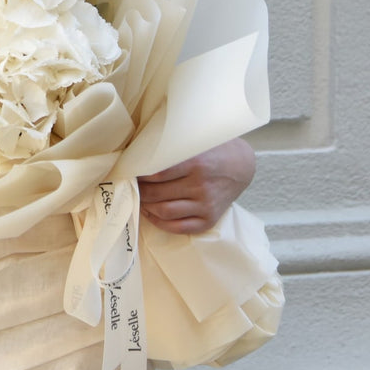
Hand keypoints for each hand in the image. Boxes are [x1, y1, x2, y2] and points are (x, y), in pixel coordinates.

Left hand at [138, 137, 255, 234]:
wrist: (241, 166)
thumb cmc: (212, 150)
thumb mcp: (194, 142)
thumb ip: (171, 146)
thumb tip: (138, 149)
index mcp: (195, 163)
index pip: (157, 173)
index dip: (138, 174)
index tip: (128, 171)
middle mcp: (200, 186)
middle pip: (157, 194)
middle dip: (138, 190)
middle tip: (129, 184)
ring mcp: (205, 205)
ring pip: (165, 211)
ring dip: (146, 206)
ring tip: (138, 198)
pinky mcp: (209, 220)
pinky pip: (179, 227)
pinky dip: (160, 222)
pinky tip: (151, 213)